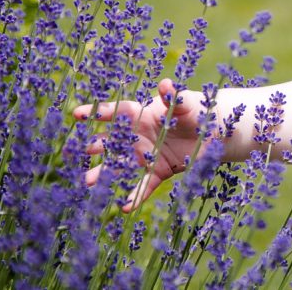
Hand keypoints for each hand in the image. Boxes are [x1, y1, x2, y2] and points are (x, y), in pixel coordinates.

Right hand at [72, 79, 206, 211]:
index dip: (98, 112)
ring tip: (88, 182)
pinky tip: (125, 207)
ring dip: (105, 173)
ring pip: (121, 165)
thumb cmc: (196, 110)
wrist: (213, 130)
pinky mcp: (159, 170)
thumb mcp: (186, 102)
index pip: (116, 112)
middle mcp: (138, 136)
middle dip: (96, 146)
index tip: (78, 114)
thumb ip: (174, 96)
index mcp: (142, 115)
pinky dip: (135, 196)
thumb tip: (166, 84)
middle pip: (112, 141)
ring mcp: (146, 154)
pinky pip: (145, 185)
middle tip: (80, 151)